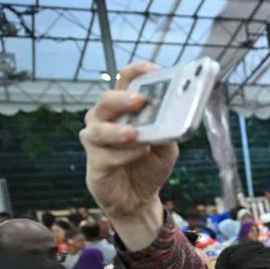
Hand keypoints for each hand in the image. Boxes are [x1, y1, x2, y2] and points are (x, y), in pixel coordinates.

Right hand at [79, 62, 177, 220]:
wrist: (139, 199)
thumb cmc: (150, 166)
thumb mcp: (167, 149)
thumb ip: (168, 131)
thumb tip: (175, 116)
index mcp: (124, 109)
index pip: (125, 81)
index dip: (136, 71)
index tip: (153, 69)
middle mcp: (105, 119)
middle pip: (106, 100)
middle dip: (122, 99)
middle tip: (140, 101)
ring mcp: (96, 139)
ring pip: (99, 128)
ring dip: (118, 130)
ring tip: (135, 133)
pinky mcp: (94, 161)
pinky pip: (105, 155)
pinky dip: (124, 154)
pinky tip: (139, 154)